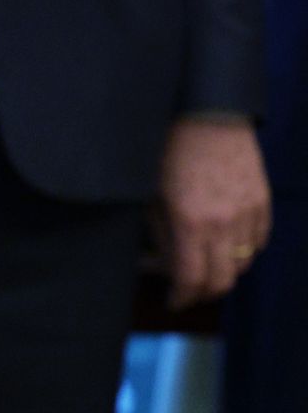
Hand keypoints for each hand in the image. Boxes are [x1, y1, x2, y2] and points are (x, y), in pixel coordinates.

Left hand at [156, 117, 270, 309]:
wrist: (205, 112)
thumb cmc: (166, 149)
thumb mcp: (150, 195)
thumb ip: (159, 235)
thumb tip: (162, 264)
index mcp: (189, 222)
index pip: (192, 279)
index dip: (182, 297)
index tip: (173, 300)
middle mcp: (223, 223)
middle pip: (222, 280)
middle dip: (203, 292)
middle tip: (188, 290)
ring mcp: (248, 212)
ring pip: (243, 263)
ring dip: (223, 270)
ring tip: (204, 262)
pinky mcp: (263, 201)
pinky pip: (259, 241)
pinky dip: (243, 250)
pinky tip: (225, 242)